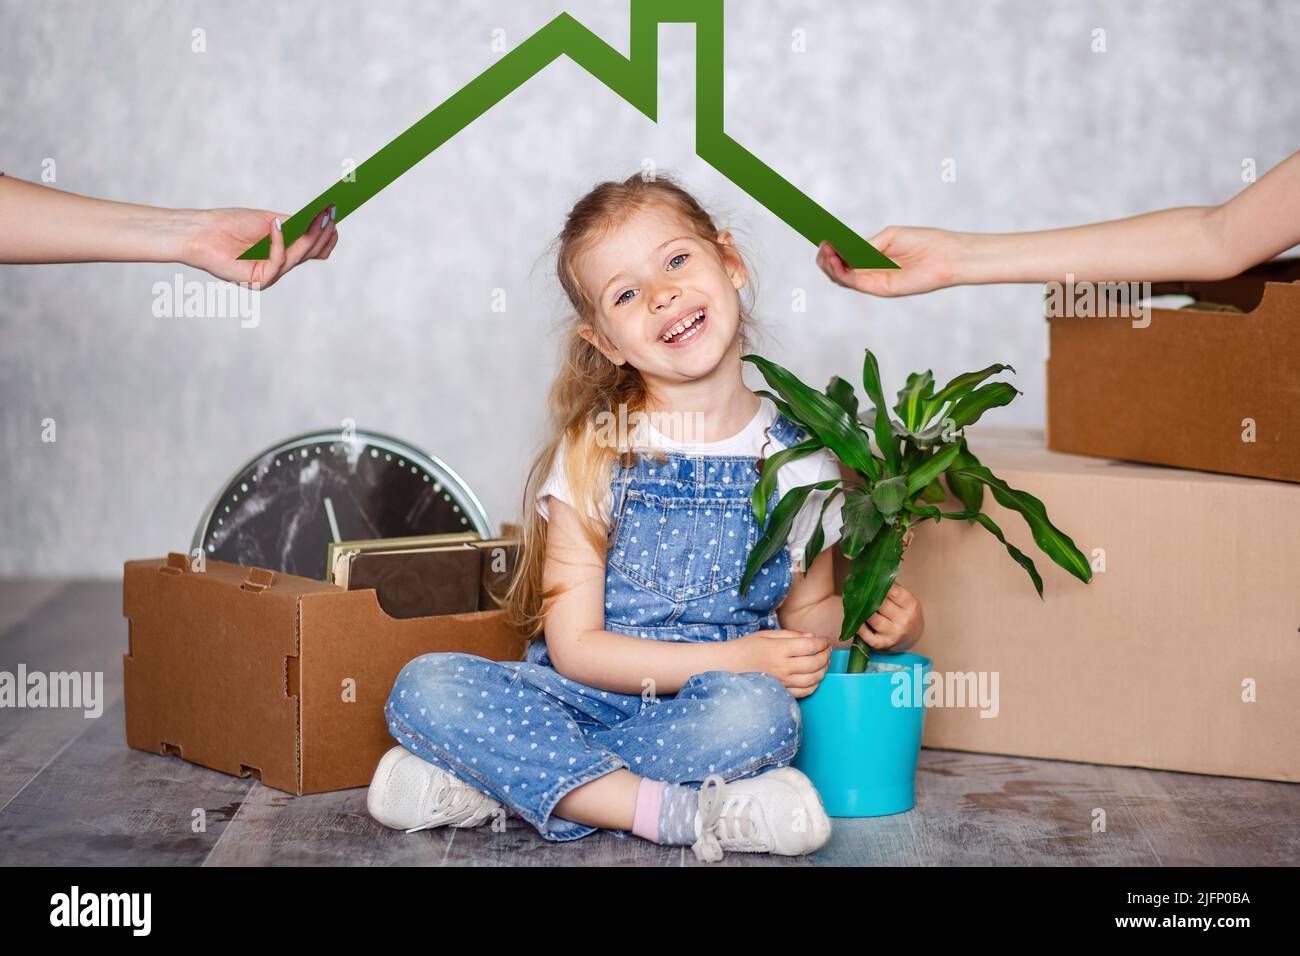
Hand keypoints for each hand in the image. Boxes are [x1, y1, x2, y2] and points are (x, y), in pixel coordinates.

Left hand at [180, 204, 338, 289]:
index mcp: (284, 253)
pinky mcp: (258, 281)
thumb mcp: (269, 220)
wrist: (200, 232)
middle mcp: (279, 266)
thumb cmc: (230, 224)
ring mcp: (270, 276)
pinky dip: (279, 242)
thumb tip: (321, 221)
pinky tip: (276, 224)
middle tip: (329, 215)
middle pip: (310, 253)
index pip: (314, 249)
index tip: (333, 215)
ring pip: (297, 257)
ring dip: (308, 236)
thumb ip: (294, 224)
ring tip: (315, 218)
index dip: (325, 235)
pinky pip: (278, 261)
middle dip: (321, 233)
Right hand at [731, 629, 830, 698]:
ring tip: (824, 663)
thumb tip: (811, 636)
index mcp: (779, 649)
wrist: (727, 666)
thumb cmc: (746, 648)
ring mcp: (783, 682)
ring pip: (813, 679)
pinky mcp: (781, 692)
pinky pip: (804, 692)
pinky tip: (815, 677)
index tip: (824, 639)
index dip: (822, 642)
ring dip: (823, 670)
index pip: (810, 645)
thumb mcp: (767, 635)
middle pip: (815, 663)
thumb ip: (791, 635)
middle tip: (827, 650)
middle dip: (826, 655)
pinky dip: (814, 685)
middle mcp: (783, 667)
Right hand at [816, 228, 959, 296]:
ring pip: (843, 278)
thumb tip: (844, 251)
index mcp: (873, 256)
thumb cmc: (923, 242)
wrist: (945, 256)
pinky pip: (855, 282)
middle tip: (822, 246)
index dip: (831, 250)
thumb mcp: (889, 237)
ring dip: (830, 266)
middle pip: (839, 270)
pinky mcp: (881, 289)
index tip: (825, 239)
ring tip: (827, 251)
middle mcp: (871, 271)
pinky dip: (842, 272)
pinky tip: (837, 260)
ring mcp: (875, 281)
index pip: (844, 257)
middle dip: (826, 259)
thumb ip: (866, 246)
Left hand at [856, 584, 923, 651]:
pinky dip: (859, 627)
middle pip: (881, 604)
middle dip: (867, 596)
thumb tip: (871, 574)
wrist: (912, 638)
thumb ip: (892, 589)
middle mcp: (904, 621)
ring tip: (852, 601)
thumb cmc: (904, 613)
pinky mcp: (883, 645)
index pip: (894, 592)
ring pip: (873, 619)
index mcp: (911, 606)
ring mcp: (894, 634)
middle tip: (856, 587)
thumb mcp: (906, 601)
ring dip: (861, 610)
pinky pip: (867, 636)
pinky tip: (852, 619)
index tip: (868, 579)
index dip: (879, 585)